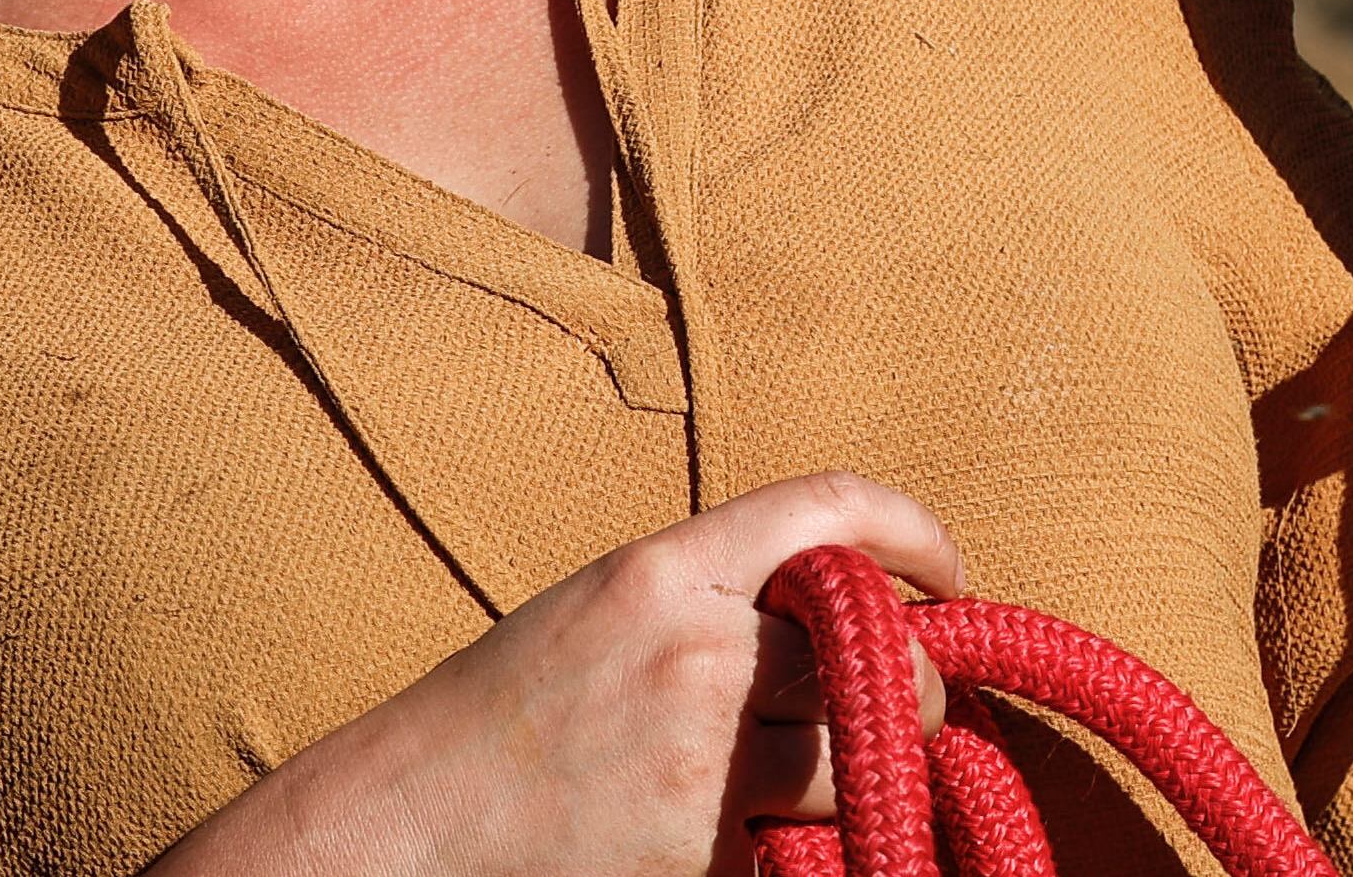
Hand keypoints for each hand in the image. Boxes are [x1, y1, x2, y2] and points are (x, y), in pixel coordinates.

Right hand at [143, 473, 959, 876]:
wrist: (403, 831)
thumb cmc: (497, 718)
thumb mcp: (600, 610)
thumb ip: (713, 596)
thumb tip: (844, 613)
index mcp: (663, 568)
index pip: (833, 510)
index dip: (916, 534)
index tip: (949, 573)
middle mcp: (696, 651)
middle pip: (880, 654)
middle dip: (910, 687)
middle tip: (900, 708)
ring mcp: (703, 757)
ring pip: (858, 759)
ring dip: (865, 775)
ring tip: (824, 783)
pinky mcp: (702, 851)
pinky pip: (794, 841)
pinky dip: (792, 844)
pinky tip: (745, 838)